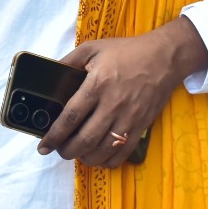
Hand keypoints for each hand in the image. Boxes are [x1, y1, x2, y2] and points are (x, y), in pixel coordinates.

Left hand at [37, 16, 207, 168]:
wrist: (164, 57)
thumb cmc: (127, 51)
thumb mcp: (93, 48)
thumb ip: (69, 61)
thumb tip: (51, 74)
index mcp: (98, 84)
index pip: (71, 116)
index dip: (54, 135)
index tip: (43, 146)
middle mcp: (113, 105)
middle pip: (85, 139)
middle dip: (67, 150)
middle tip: (59, 150)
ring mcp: (129, 118)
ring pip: (103, 150)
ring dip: (85, 157)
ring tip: (77, 153)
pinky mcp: (141, 126)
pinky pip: (123, 152)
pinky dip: (108, 161)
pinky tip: (99, 157)